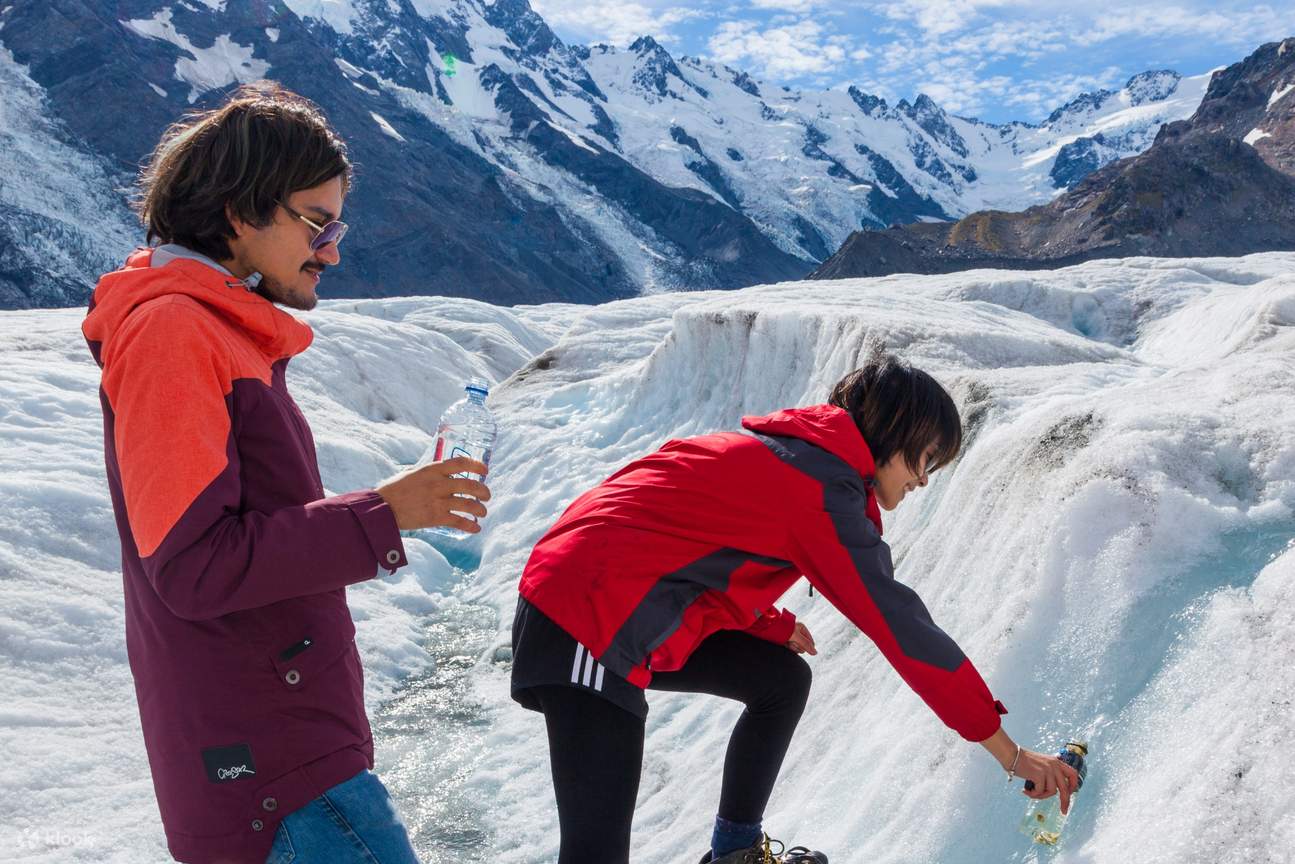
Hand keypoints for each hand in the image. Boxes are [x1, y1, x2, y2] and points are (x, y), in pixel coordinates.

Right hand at [376, 457, 491, 532]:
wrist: (382, 508)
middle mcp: (438, 484)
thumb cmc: (394, 489)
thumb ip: (429, 473)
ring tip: (483, 511)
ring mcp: (438, 501)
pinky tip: (476, 528)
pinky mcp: (435, 517)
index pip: (461, 463)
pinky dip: (470, 525)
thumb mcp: (413, 473)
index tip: (485, 471)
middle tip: (486, 495)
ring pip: (468, 504)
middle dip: (483, 491)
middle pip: (470, 484)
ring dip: (480, 508)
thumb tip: (443, 473)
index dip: (477, 466)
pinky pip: (459, 521)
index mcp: (432, 469)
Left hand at [786, 622, 816, 654]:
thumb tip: (815, 653)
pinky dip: (789, 647)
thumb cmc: (784, 630)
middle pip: (804, 646)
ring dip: (792, 647)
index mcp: (802, 628)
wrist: (770, 629)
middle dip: (797, 645)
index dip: (806, 646)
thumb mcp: (796, 636)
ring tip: (787, 641)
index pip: (811, 643)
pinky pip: (792, 649)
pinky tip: (785, 644)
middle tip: (791, 640)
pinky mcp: (788, 642)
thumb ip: (806, 644)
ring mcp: (793, 638)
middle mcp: (798, 633)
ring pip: (798, 648)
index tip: (799, 642)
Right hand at [1015, 748, 1080, 814]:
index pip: (1073, 774)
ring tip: (1031, 792)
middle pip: (1065, 788)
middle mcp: (1054, 765)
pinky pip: (1040, 791)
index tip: (1069, 793)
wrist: (1012, 755)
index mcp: (1056, 762)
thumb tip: (1054, 790)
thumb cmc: (1023, 761)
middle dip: (1065, 801)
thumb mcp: (1042, 764)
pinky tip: (1025, 791)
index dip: (1073, 785)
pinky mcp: (1039, 774)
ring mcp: (1047, 770)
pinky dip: (1033, 794)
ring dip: (1041, 795)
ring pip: (1051, 791)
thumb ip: (1050, 773)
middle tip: (1063, 811)